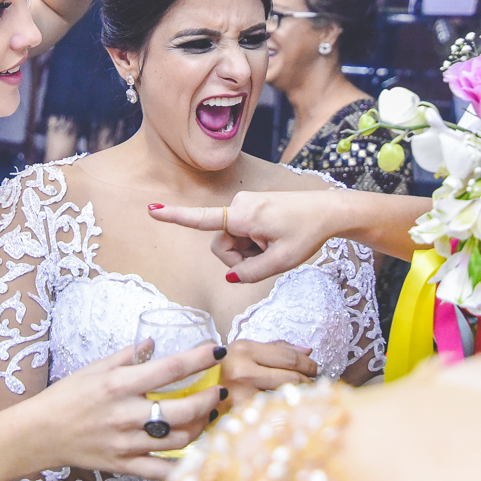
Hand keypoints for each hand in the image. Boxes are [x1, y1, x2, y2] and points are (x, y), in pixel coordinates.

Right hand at [30, 341, 224, 480]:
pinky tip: (195, 451)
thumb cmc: (66, 397)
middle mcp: (126, 414)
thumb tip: (152, 343)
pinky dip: (183, 464)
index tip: (218, 351)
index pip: (170, 369)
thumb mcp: (94, 368)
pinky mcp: (123, 465)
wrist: (39, 434)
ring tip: (207, 417)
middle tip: (219, 391)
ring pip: (179, 440)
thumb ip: (127, 356)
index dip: (199, 359)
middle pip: (183, 409)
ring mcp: (126, 443)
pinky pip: (162, 470)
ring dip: (200, 428)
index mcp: (119, 384)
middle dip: (209, 399)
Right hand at [149, 189, 341, 282]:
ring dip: (249, 251)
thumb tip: (231, 276)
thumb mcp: (281, 262)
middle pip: (222, 245)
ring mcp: (244, 204)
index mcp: (243, 217)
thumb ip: (251, 273)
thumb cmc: (307, 233)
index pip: (202, 220)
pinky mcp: (250, 206)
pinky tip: (274, 240)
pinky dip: (254, 242)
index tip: (152, 209)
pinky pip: (241, 232)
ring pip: (232, 240)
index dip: (175, 217)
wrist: (328, 211)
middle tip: (268, 259)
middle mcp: (239, 206)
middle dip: (239, 258)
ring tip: (274, 247)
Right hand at [218, 339, 316, 409]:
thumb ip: (276, 349)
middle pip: (291, 377)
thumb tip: (308, 350)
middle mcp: (241, 371)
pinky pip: (274, 414)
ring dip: (301, 398)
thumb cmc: (221, 372)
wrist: (192, 396)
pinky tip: (289, 411)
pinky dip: (286, 412)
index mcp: (242, 350)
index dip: (307, 363)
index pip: (288, 356)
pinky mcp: (241, 416)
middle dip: (309, 381)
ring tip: (304, 396)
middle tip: (313, 384)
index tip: (314, 368)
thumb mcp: (243, 353)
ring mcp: (241, 396)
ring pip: (286, 397)